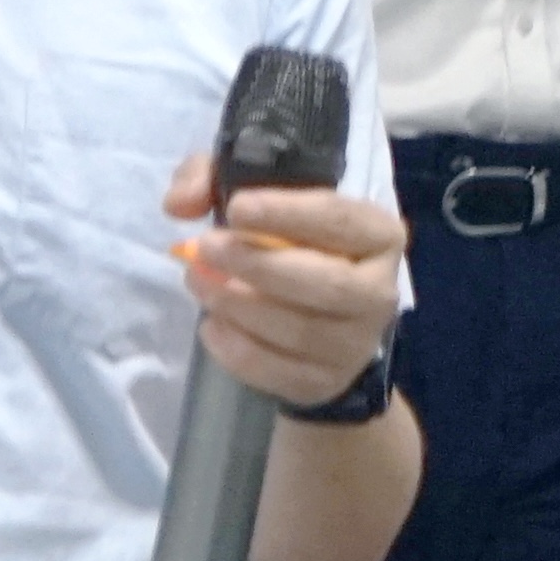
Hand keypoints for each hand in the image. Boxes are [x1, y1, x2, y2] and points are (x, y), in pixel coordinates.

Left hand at [162, 154, 404, 410]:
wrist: (311, 316)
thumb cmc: (287, 242)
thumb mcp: (252, 195)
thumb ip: (210, 179)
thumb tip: (180, 205)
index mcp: (378, 234)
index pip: (339, 220)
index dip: (287, 213)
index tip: (237, 208)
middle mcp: (379, 291)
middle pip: (326, 283)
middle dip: (259, 265)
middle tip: (205, 248)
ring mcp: (356, 343)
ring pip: (300, 331)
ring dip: (239, 306)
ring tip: (198, 281)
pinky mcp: (327, 381)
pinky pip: (279, 371)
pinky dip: (237, 350)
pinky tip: (211, 325)